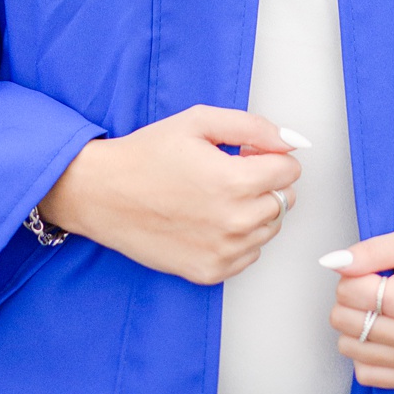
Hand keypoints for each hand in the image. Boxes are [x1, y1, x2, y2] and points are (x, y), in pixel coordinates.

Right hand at [37, 105, 304, 286]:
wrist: (101, 194)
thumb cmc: (147, 155)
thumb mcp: (200, 121)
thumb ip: (254, 127)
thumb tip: (291, 141)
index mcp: (235, 182)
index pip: (290, 171)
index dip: (272, 155)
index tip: (248, 153)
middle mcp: (233, 222)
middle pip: (285, 200)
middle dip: (266, 183)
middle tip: (230, 173)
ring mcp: (221, 252)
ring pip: (269, 228)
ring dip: (254, 211)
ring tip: (217, 196)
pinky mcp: (208, 272)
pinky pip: (249, 254)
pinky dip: (239, 238)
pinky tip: (210, 220)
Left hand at [319, 211, 393, 388]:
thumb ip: (370, 252)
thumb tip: (333, 263)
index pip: (350, 293)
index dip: (352, 273)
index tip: (372, 267)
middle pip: (345, 322)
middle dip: (351, 298)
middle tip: (378, 284)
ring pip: (350, 349)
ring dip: (356, 324)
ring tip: (383, 306)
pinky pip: (368, 374)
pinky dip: (367, 352)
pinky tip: (385, 330)